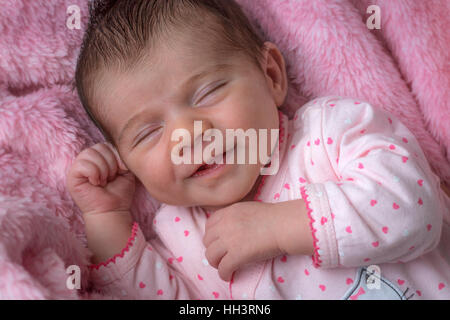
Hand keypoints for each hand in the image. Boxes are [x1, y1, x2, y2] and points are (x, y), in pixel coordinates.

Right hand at [67, 142, 135, 262]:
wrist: (113, 210)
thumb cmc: (119, 193)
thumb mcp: (126, 170)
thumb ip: (122, 156)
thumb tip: (119, 149)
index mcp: (99, 157)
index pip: (106, 144)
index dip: (117, 156)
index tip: (121, 170)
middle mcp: (87, 160)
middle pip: (99, 146)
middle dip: (111, 163)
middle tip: (111, 178)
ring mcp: (78, 168)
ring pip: (90, 153)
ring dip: (103, 169)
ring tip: (103, 182)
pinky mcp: (72, 176)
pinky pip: (82, 164)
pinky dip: (93, 173)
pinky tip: (96, 184)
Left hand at [202, 201, 282, 281]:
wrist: (284, 225)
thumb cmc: (274, 217)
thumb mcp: (249, 209)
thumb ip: (236, 216)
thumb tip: (232, 228)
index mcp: (229, 211)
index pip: (209, 225)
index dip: (211, 236)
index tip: (217, 242)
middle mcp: (225, 224)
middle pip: (207, 241)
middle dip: (212, 249)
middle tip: (220, 256)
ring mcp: (230, 239)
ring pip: (211, 256)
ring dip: (215, 263)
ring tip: (223, 267)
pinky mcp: (237, 254)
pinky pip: (223, 268)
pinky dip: (224, 274)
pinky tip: (229, 276)